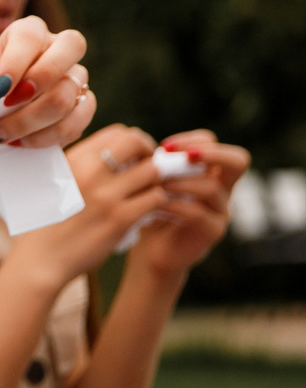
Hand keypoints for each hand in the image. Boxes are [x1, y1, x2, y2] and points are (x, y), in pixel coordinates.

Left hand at [0, 18, 92, 146]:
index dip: (15, 62)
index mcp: (25, 35)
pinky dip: (47, 136)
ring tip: (1, 134)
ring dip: (30, 120)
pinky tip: (22, 142)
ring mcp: (74, 77)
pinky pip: (79, 118)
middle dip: (39, 79)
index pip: (30, 34)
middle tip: (8, 104)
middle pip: (72, 45)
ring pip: (68, 92)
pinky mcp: (83, 106)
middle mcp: (56, 49)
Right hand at [5, 126, 166, 287]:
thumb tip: (113, 152)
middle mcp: (90, 172)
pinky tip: (147, 210)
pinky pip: (155, 198)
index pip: (117, 132)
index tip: (134, 157)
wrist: (42, 258)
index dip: (133, 142)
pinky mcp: (121, 219)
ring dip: (155, 180)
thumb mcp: (55, 183)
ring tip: (147, 191)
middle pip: (136, 142)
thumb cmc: (49, 221)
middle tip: (147, 168)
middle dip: (148, 153)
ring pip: (152, 171)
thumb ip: (82, 165)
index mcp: (74, 160)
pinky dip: (157, 201)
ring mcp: (107, 195)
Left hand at [132, 131, 248, 277]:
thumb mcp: (154, 181)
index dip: (191, 140)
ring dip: (180, 182)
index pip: (212, 143)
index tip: (164, 147)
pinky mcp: (213, 231)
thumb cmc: (151, 208)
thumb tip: (150, 145)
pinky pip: (199, 212)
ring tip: (157, 185)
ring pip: (212, 187)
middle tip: (179, 156)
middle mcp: (223, 188)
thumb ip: (159, 164)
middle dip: (210, 153)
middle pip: (238, 161)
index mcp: (209, 170)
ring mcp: (221, 210)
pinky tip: (156, 204)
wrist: (150, 248)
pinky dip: (174, 205)